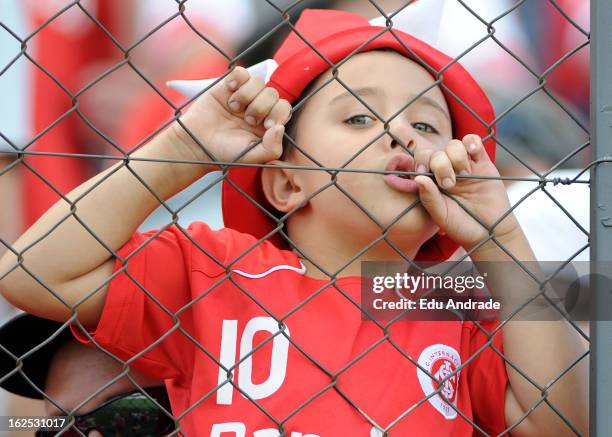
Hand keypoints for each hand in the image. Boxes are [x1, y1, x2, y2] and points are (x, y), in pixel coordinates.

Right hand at [169, 66, 291, 165]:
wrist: (196, 144)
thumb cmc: (225, 152)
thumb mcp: (252, 157)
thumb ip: (272, 148)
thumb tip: (280, 128)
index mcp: (267, 124)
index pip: (284, 108)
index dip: (278, 113)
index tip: (266, 126)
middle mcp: (258, 107)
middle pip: (273, 93)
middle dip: (262, 107)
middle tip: (247, 119)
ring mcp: (243, 95)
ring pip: (258, 81)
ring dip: (247, 95)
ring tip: (234, 108)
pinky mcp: (228, 85)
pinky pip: (241, 72)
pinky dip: (237, 80)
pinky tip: (229, 92)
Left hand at [414, 135, 519, 249]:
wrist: (491, 231)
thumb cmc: (462, 226)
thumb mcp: (441, 215)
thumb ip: (428, 197)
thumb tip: (418, 178)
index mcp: (432, 182)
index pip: (421, 160)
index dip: (422, 162)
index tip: (424, 174)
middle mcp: (446, 171)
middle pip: (436, 152)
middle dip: (440, 164)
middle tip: (449, 184)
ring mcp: (464, 166)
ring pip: (453, 145)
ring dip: (456, 157)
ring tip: (464, 175)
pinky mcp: (482, 163)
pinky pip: (473, 142)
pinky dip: (471, 142)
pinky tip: (473, 152)